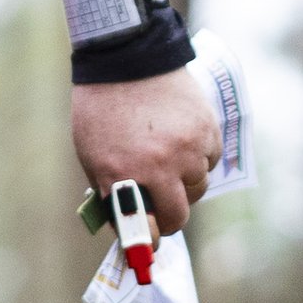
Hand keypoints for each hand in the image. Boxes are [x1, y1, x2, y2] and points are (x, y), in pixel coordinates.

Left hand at [72, 64, 219, 238]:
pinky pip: (210, 162)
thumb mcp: (92, 155)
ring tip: (167, 159)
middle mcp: (158, 165)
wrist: (127, 58)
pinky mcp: (208, 131)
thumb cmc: (103, 110)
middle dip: (168, 216)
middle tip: (160, 205)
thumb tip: (130, 227)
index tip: (147, 244)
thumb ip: (110, 192)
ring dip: (185, 183)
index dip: (147, 241)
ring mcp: (187, 148)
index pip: (144, 229)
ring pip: (198, 188)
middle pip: (178, 216)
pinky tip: (181, 140)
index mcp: (121, 173)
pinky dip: (199, 159)